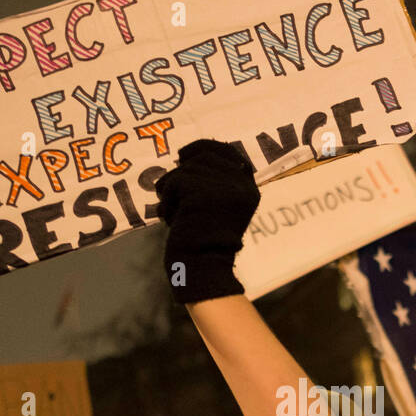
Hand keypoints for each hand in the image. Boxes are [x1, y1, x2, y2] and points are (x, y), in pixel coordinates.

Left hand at [154, 140, 260, 303]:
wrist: (204, 268)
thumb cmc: (206, 243)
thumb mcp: (218, 209)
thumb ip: (214, 184)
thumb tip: (187, 158)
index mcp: (248, 189)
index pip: (228, 151)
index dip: (204, 148)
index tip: (184, 155)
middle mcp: (240, 184)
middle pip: (202, 158)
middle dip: (182, 174)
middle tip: (171, 193)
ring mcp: (222, 187)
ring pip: (184, 170)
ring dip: (171, 191)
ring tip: (174, 213)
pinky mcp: (201, 192)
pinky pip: (173, 183)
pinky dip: (166, 201)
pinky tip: (171, 218)